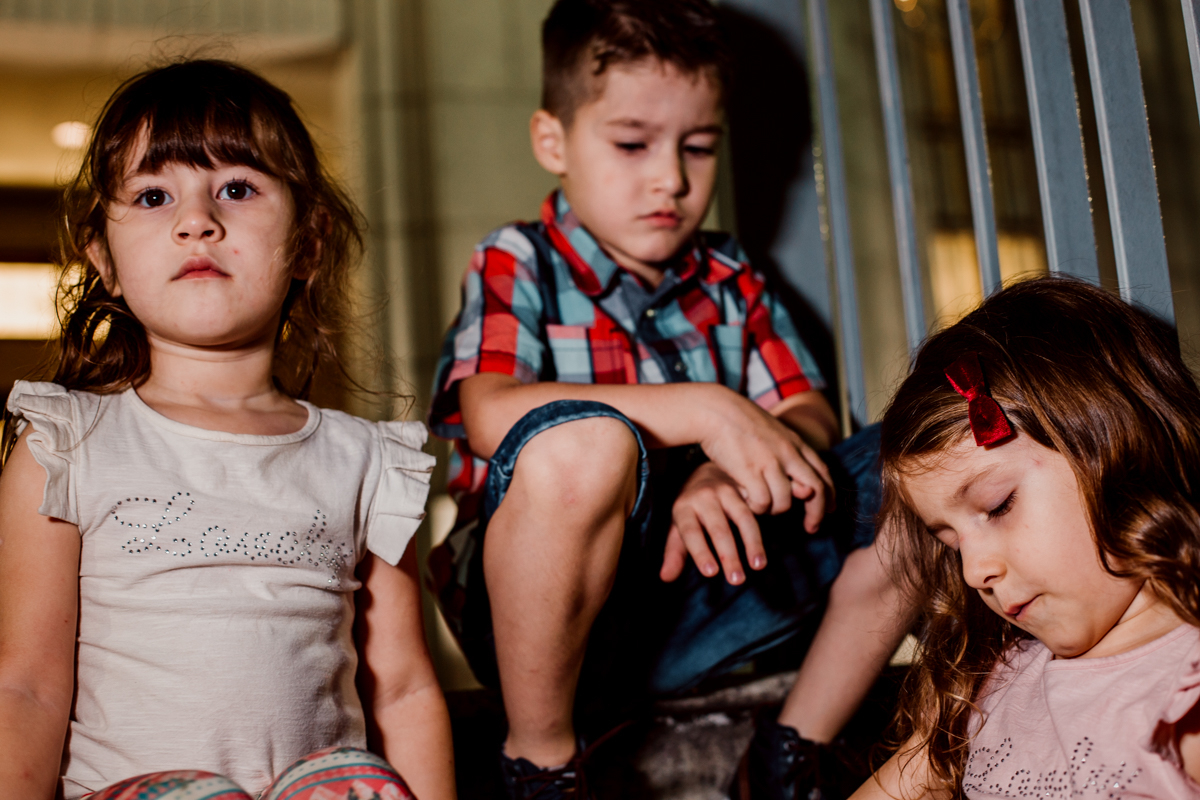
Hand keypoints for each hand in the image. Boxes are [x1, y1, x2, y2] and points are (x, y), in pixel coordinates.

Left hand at [661, 462, 764, 584]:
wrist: (708, 472)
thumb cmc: (692, 507)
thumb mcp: (678, 526)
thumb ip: (674, 552)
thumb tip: (665, 577)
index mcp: (684, 507)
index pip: (692, 532)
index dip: (701, 552)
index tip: (711, 572)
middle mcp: (705, 497)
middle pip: (719, 528)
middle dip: (728, 555)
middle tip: (736, 580)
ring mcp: (727, 491)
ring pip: (742, 518)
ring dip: (752, 544)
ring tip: (758, 566)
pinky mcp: (745, 490)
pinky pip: (757, 510)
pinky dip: (761, 530)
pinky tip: (765, 550)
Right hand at [697, 385, 833, 531]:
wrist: (715, 410)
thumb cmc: (738, 422)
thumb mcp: (772, 433)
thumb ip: (788, 453)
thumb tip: (801, 484)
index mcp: (795, 442)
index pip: (822, 472)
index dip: (829, 494)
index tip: (829, 510)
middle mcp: (788, 453)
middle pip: (815, 490)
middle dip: (816, 513)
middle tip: (811, 528)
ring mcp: (770, 462)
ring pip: (785, 502)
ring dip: (774, 510)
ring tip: (761, 505)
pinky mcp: (750, 472)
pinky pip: (762, 503)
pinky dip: (756, 508)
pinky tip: (747, 501)